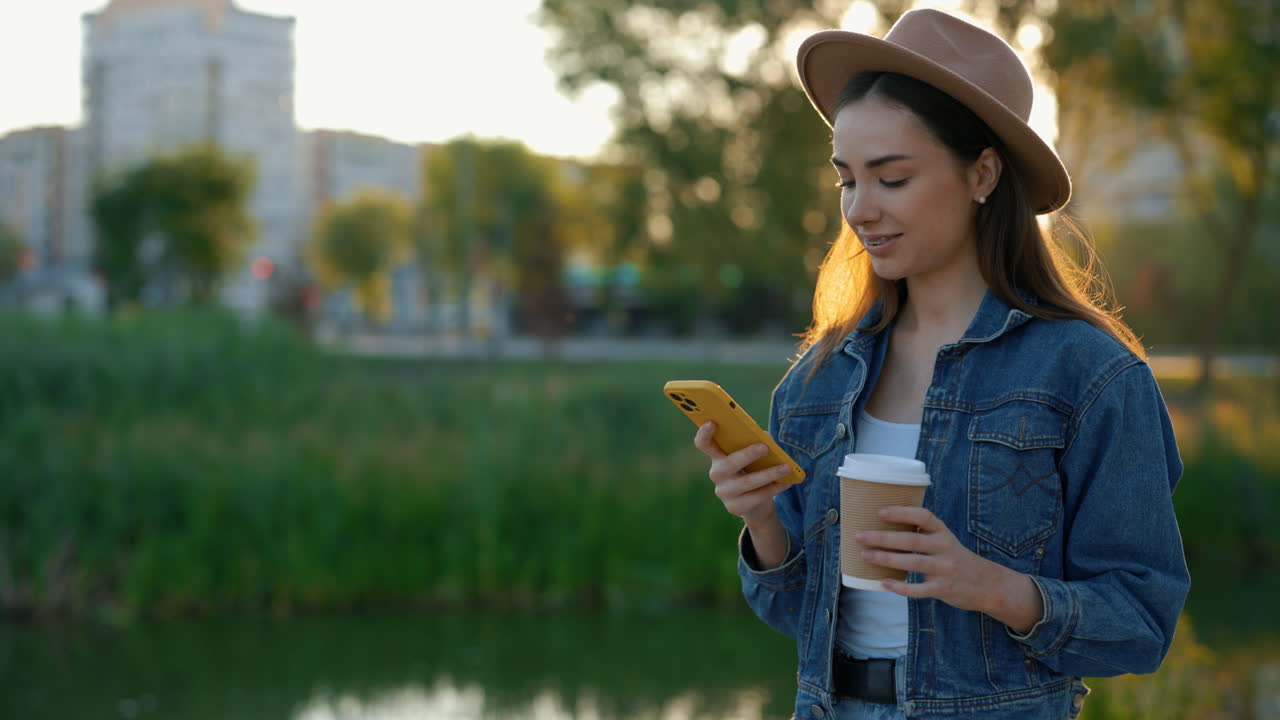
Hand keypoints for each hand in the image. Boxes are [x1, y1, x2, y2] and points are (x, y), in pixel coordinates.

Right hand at [693, 421, 791, 522]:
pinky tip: (786, 482)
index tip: (712, 422)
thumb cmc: (753, 470)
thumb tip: (766, 438)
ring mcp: (724, 492)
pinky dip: (773, 488)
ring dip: (768, 474)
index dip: (704, 433)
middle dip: (747, 455)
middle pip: (729, 463)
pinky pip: (756, 497)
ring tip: (786, 467)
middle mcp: (716, 473)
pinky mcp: (734, 507)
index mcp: (717, 456)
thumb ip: (757, 442)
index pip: (704, 444)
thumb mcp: (753, 456)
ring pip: (746, 482)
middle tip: (765, 447)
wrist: (755, 503)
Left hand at [857, 506, 1043, 631]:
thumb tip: (881, 526)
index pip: (923, 516)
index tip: (880, 512)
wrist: (986, 584)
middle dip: (883, 537)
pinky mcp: (944, 589)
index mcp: (942, 532)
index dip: (902, 512)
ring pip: (912, 563)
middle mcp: (945, 547)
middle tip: (860, 535)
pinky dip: (900, 587)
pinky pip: (919, 589)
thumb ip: (921, 533)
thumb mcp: (943, 540)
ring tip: (865, 555)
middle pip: (911, 540)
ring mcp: (945, 569)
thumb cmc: (954, 558)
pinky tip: (884, 583)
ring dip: (886, 559)